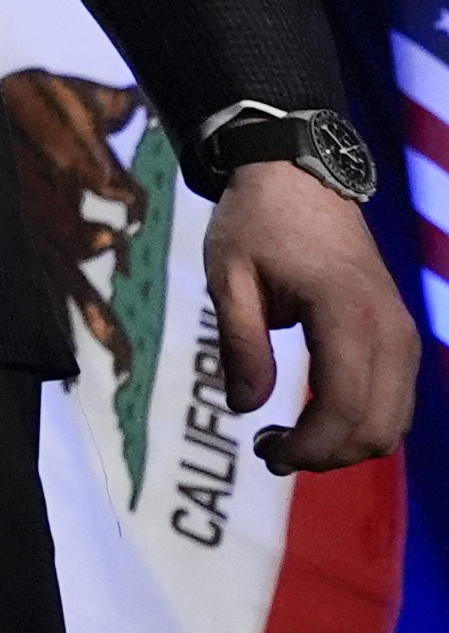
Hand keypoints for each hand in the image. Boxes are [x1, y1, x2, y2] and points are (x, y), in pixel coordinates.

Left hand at [206, 157, 416, 471]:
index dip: (308, 447)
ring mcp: (402, 332)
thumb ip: (240, 343)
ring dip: (346, 444)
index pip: (343, 408)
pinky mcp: (400, 334)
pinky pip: (396, 399)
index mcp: (346, 314)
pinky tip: (314, 417)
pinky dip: (362, 421)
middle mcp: (390, 330)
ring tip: (286, 439)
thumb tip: (245, 408)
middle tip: (269, 451)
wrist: (299, 178)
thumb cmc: (256, 223)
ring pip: (395, 421)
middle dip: (327, 455)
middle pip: (378, 427)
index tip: (262, 451)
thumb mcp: (228, 277)